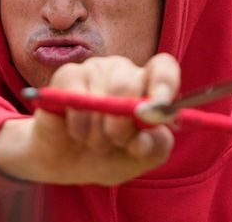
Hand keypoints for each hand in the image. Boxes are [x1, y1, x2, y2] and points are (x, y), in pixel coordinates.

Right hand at [0, 53, 179, 185]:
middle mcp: (123, 71)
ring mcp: (95, 69)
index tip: (159, 109)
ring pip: (102, 96)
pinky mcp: (68, 75)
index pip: (163, 67)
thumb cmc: (110, 155)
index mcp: (148, 85)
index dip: (164, 84)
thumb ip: (155, 147)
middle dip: (123, 123)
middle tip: (117, 141)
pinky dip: (79, 126)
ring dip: (99, 132)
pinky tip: (78, 133)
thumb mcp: (140, 159)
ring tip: (96, 141)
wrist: (67, 163)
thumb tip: (145, 137)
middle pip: (129, 83)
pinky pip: (76, 98)